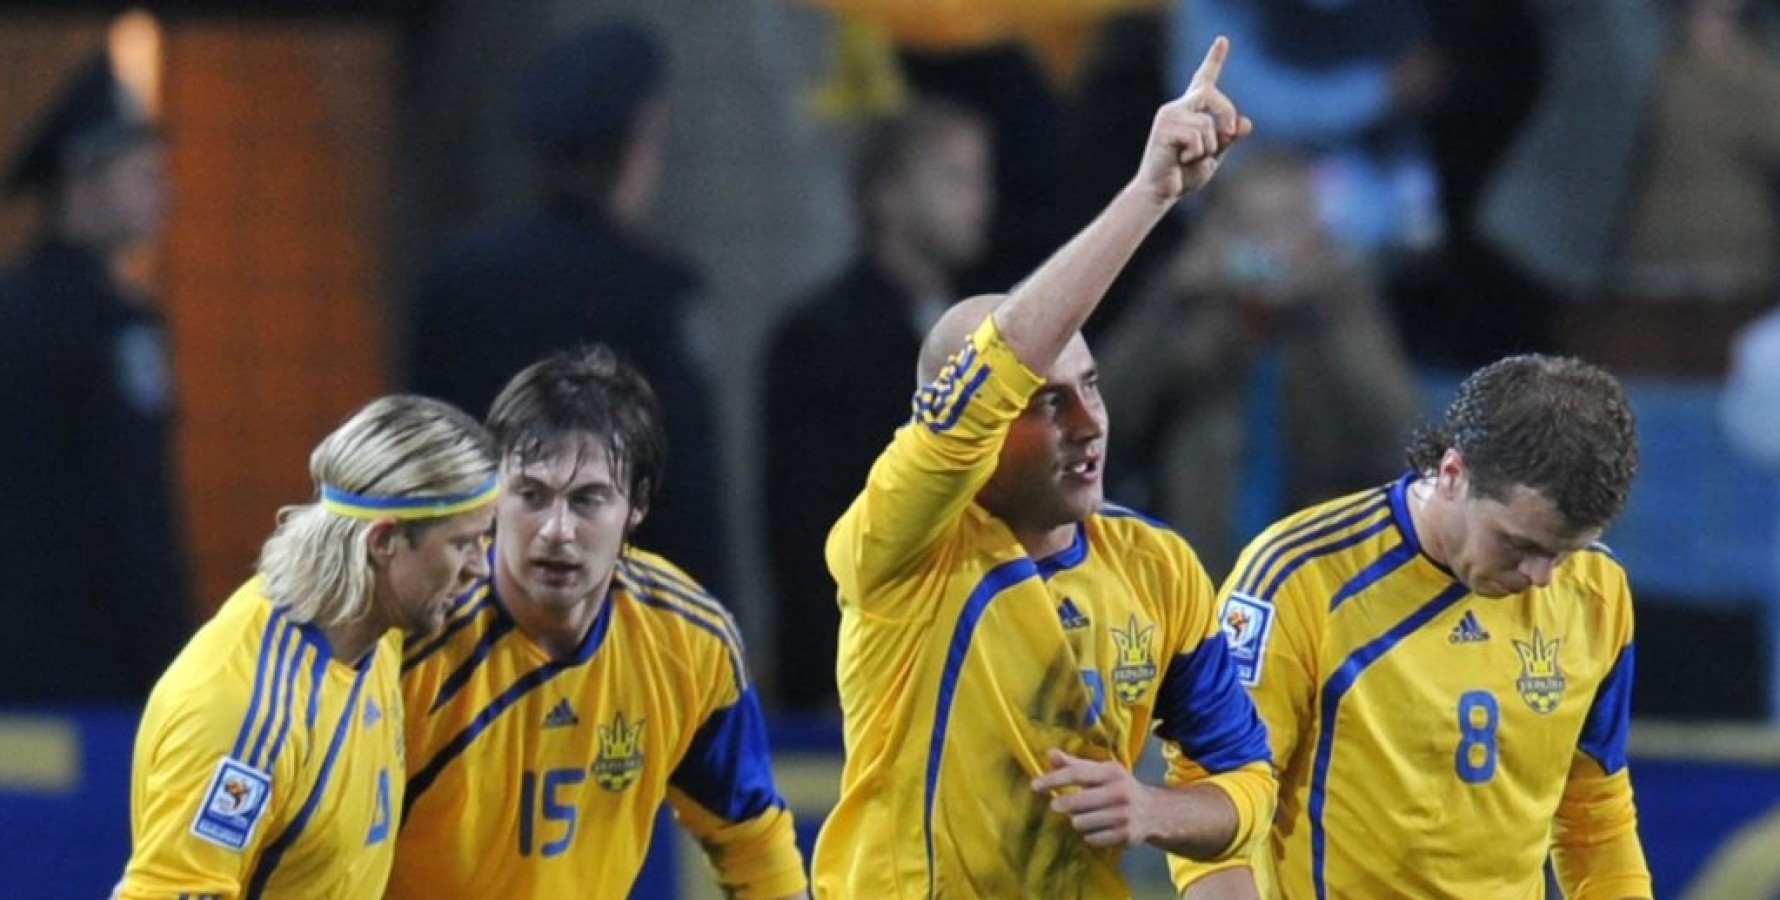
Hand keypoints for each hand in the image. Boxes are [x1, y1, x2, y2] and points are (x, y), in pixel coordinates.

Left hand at [1030, 747, 1159, 848]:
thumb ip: (1075, 764)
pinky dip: (1089, 835)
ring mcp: (1124, 815)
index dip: (1053, 779)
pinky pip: (1092, 839)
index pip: (1077, 773)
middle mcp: (1119, 792)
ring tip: (1084, 816)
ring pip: (1081, 823)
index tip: (1034, 785)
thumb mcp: (1102, 772)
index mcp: (1111, 772)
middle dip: (1062, 804)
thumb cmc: (1119, 788)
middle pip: (1077, 802)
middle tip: (1055, 806)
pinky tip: (1096, 828)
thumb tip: (1050, 753)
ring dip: (1077, 821)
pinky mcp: (1126, 835)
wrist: (1154, 811)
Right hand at [1137, 36, 1251, 203]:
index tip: (1223, 40)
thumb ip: (1228, 139)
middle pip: (1210, 93)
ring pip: (1206, 123)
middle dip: (1226, 112)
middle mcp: (1178, 108)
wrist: (1160, 192)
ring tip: (1191, 158)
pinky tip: (1182, 160)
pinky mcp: (1164, 129)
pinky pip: (1196, 136)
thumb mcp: (1214, 156)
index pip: (1204, 80)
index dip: (1214, 59)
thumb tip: (1246, 123)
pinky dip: (1197, 153)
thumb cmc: (1184, 174)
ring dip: (1208, 147)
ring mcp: (1169, 116)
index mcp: (1191, 111)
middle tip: (1229, 134)